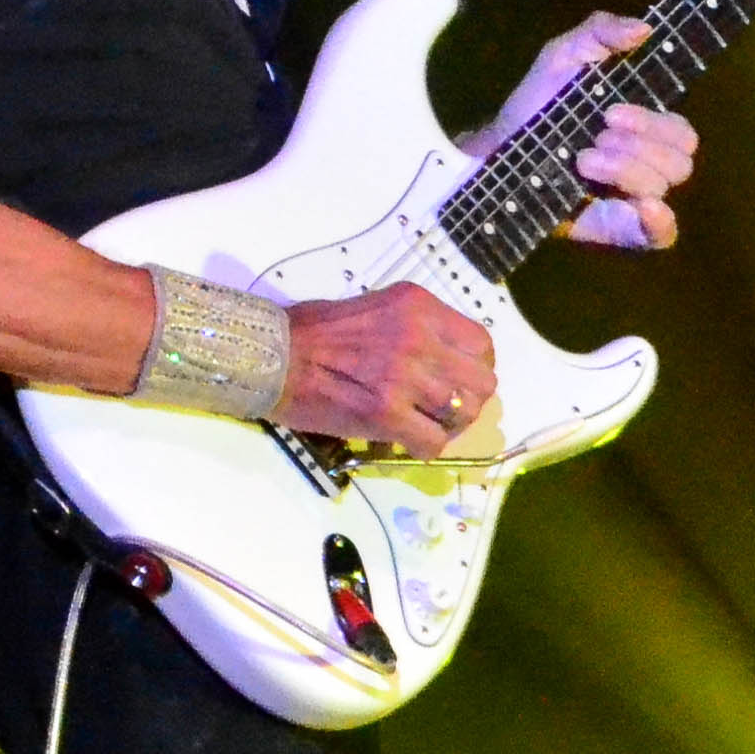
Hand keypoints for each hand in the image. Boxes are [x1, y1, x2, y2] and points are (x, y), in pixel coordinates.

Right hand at [281, 284, 497, 455]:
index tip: (457, 379)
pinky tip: (404, 442)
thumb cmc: (312, 330)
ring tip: (423, 425)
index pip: (480, 343)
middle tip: (444, 409)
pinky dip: (423, 447)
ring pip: (463, 414)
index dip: (474, 368)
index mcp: (418, 306)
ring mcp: (405, 376)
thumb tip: (439, 356)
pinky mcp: (387, 413)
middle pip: (482, 382)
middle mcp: (419, 337)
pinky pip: (433, 442)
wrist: (272, 355)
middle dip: (469, 400)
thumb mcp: (373, 307)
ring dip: (447, 426)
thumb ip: (412, 326)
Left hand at [471, 12, 698, 251]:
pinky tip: (640, 206)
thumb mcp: (563, 57)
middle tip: (593, 140)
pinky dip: (659, 221)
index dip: (653, 123)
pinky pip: (661, 235)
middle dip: (636, 146)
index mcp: (644, 127)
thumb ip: (601, 32)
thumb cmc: (537, 105)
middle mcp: (646, 163)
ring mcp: (633, 199)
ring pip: (662, 188)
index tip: (610, 113)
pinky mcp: (616, 228)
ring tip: (581, 161)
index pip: (681, 132)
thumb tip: (645, 28)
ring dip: (625, 170)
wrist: (497, 152)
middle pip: (680, 161)